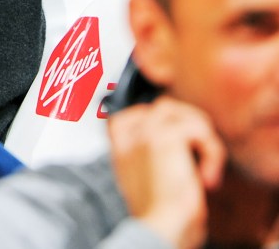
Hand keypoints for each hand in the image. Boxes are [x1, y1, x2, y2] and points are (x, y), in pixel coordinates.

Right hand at [109, 98, 226, 248]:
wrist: (160, 226)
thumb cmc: (159, 212)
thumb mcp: (149, 179)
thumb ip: (150, 155)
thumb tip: (181, 140)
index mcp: (119, 146)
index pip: (134, 113)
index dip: (163, 122)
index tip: (185, 143)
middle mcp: (128, 135)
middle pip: (164, 108)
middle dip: (190, 127)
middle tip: (203, 153)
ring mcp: (144, 132)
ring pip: (181, 112)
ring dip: (203, 136)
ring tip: (208, 163)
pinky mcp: (164, 136)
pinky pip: (200, 130)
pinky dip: (213, 154)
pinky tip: (209, 178)